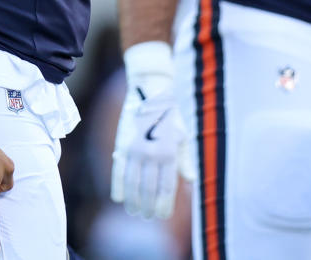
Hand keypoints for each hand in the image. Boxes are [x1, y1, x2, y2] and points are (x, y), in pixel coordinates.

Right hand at [110, 56, 187, 219]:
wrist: (149, 93)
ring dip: (133, 201)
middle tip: (148, 218)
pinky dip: (118, 187)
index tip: (162, 216)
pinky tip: (120, 199)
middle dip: (148, 207)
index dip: (164, 205)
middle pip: (149, 189)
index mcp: (169, 153)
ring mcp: (135, 150)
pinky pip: (119, 171)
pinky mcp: (122, 146)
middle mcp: (152, 153)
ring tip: (135, 212)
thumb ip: (185, 159)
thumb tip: (191, 180)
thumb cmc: (170, 116)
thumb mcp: (182, 135)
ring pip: (133, 184)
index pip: (166, 187)